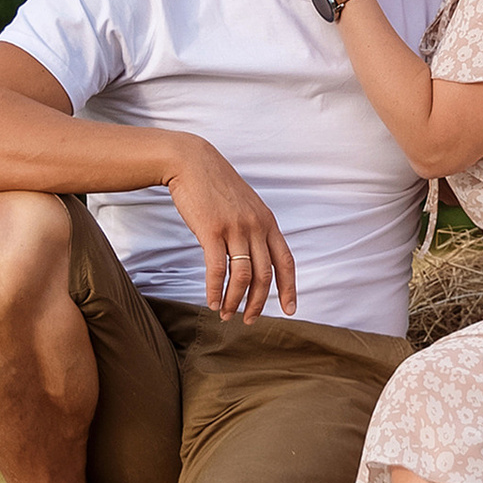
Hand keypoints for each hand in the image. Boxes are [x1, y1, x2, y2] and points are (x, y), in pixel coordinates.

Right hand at [168, 144, 299, 320]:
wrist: (192, 162)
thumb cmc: (215, 186)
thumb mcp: (245, 205)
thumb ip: (253, 228)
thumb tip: (255, 256)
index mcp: (267, 222)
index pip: (286, 261)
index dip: (290, 288)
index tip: (290, 310)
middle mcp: (256, 227)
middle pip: (265, 276)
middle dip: (259, 303)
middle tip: (249, 320)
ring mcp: (235, 229)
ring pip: (243, 277)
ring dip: (235, 301)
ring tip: (227, 315)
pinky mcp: (212, 231)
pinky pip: (218, 270)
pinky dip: (216, 291)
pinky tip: (212, 302)